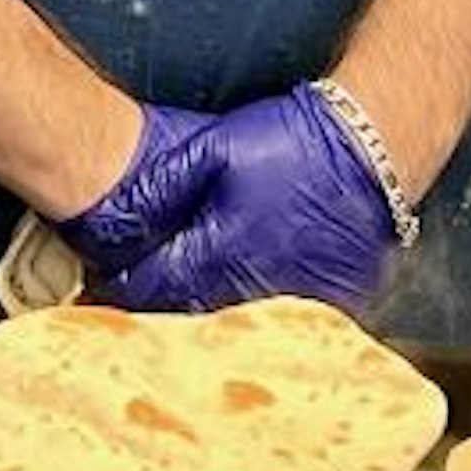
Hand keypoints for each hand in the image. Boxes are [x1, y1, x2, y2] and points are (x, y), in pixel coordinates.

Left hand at [58, 90, 400, 315]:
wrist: (371, 149)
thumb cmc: (293, 143)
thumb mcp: (218, 147)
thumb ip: (166, 182)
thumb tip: (123, 211)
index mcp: (223, 250)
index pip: (154, 289)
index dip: (121, 292)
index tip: (98, 293)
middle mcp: (258, 287)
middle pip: (189, 317)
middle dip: (156, 314)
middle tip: (129, 312)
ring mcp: (298, 304)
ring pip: (233, 327)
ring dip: (202, 323)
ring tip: (176, 317)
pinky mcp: (332, 308)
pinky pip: (282, 327)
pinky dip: (256, 325)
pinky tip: (238, 312)